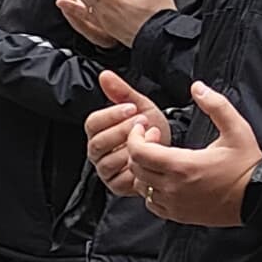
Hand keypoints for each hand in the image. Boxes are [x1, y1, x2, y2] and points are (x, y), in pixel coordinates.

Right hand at [83, 69, 168, 197]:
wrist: (168, 151)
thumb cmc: (151, 129)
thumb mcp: (140, 107)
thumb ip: (121, 92)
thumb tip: (104, 75)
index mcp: (98, 131)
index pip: (92, 123)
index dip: (111, 115)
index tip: (131, 108)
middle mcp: (97, 152)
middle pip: (98, 143)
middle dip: (122, 131)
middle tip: (143, 122)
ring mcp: (105, 170)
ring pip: (108, 162)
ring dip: (131, 149)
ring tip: (150, 138)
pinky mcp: (117, 186)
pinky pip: (120, 180)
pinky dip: (135, 169)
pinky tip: (149, 158)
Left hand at [125, 81, 261, 227]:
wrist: (259, 198)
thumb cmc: (248, 165)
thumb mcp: (236, 129)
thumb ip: (216, 105)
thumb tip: (197, 87)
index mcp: (183, 166)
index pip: (138, 152)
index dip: (135, 136)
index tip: (147, 128)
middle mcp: (173, 188)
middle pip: (135, 167)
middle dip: (139, 149)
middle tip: (154, 139)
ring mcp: (174, 204)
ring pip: (140, 186)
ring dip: (144, 169)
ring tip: (161, 158)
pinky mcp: (178, 216)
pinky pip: (150, 203)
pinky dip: (151, 189)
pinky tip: (166, 178)